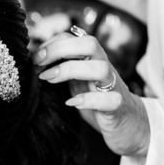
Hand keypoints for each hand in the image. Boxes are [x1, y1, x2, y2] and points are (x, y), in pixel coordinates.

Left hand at [36, 31, 149, 157]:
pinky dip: (88, 100)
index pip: (74, 37)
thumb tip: (33, 63)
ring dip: (71, 70)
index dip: (52, 43)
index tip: (34, 58)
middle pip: (90, 44)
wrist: (130, 127)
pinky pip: (109, 99)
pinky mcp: (118, 107)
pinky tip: (72, 103)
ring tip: (49, 80)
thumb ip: (63, 70)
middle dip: (60, 49)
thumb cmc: (99, 103)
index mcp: (92, 61)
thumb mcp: (78, 83)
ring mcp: (113, 87)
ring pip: (101, 67)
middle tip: (39, 65)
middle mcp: (104, 69)